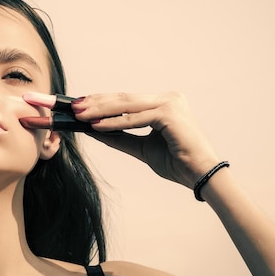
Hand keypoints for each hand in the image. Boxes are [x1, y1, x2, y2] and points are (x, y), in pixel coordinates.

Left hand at [72, 92, 220, 188]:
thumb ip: (120, 137)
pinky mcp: (169, 114)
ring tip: (79, 115)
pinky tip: (96, 126)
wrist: (202, 177)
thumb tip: (92, 129)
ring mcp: (170, 103)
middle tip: (72, 107)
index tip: (79, 106)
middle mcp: (168, 98)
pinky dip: (114, 123)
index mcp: (164, 103)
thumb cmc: (177, 163)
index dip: (101, 102)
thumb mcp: (142, 148)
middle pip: (124, 98)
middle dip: (96, 103)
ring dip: (100, 110)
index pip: (126, 100)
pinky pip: (135, 119)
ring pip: (126, 105)